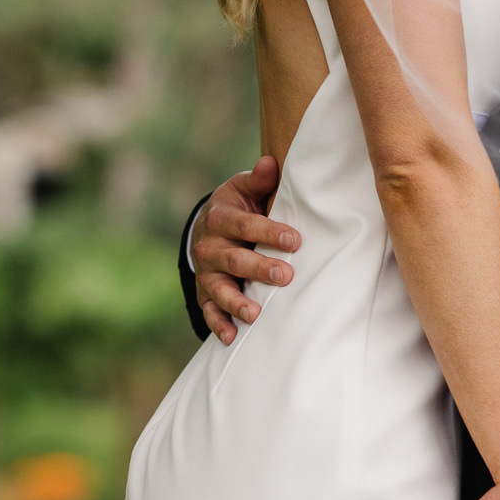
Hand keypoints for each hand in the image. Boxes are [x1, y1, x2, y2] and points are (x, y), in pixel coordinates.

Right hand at [192, 157, 300, 343]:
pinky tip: (232, 337)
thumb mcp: (244, 188)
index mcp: (221, 217)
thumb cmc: (238, 206)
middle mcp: (209, 246)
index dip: (269, 232)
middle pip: (234, 259)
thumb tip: (271, 162)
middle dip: (259, 268)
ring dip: (236, 302)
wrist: (209, 225)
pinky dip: (218, 324)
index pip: (245, 226)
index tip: (295, 240)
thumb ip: (259, 179)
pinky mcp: (205, 292)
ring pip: (219, 288)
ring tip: (255, 313)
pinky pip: (209, 310)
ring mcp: (206, 272)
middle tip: (286, 276)